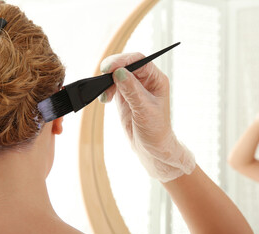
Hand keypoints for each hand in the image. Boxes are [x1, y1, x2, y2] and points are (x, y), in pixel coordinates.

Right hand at [99, 52, 194, 181]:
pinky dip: (106, 89)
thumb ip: (132, 91)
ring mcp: (134, 88)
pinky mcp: (124, 96)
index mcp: (156, 79)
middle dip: (113, 68)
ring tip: (105, 95)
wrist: (152, 148)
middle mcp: (146, 81)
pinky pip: (112, 86)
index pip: (139, 61)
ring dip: (107, 81)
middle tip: (102, 74)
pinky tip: (105, 99)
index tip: (109, 67)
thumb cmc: (156, 130)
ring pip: (117, 74)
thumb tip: (118, 72)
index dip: (123, 61)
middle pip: (126, 65)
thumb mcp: (144, 110)